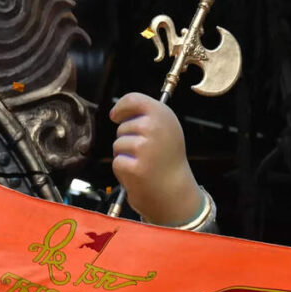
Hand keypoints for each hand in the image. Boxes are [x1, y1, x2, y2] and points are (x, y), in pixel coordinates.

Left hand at [110, 93, 201, 225]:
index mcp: (164, 115)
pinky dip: (122, 170)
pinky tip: (138, 174)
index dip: (121, 107)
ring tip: (142, 163)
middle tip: (144, 152)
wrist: (174, 192)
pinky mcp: (134, 167)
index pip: (134, 99)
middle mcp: (155, 128)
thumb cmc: (167, 161)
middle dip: (126, 140)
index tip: (116, 116)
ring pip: (117, 145)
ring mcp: (144, 148)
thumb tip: (119, 110)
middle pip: (122, 127)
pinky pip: (116, 162)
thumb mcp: (166, 130)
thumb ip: (147, 117)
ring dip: (124, 155)